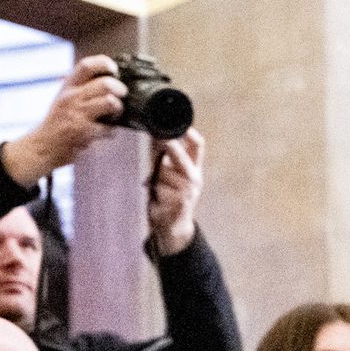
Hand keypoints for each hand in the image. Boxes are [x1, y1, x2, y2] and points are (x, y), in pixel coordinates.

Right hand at [1, 55, 125, 185]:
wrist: (42, 147)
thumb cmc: (58, 122)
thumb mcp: (64, 97)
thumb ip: (82, 87)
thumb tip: (110, 79)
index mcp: (68, 86)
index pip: (86, 65)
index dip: (105, 64)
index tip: (114, 69)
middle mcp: (72, 97)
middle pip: (105, 83)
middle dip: (120, 89)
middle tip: (122, 95)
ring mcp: (77, 114)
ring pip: (111, 102)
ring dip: (118, 109)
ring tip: (114, 114)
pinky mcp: (84, 132)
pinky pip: (109, 128)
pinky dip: (111, 131)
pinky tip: (104, 132)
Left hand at [148, 128, 205, 255]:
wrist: (172, 226)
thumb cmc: (168, 196)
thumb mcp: (166, 172)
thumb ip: (161, 154)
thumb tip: (152, 132)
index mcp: (193, 167)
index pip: (197, 145)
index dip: (189, 132)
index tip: (178, 124)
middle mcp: (194, 177)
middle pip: (181, 155)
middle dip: (170, 147)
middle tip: (161, 138)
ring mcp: (189, 191)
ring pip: (165, 173)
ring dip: (156, 178)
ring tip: (158, 188)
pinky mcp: (181, 203)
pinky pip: (162, 188)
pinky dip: (156, 192)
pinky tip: (160, 199)